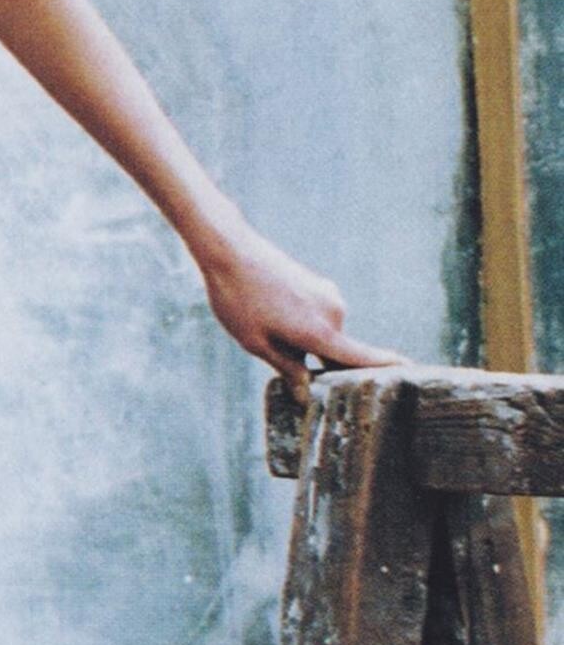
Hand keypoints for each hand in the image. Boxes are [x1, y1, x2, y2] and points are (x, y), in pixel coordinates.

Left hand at [196, 225, 398, 391]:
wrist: (229, 250)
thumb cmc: (238, 300)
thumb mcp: (257, 343)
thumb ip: (287, 368)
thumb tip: (306, 394)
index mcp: (321, 332)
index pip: (364, 357)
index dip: (389, 367)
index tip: (414, 372)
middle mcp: (334, 313)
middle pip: (339, 352)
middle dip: (319, 364)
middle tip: (284, 359)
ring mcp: (329, 296)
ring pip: (326, 333)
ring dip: (307, 341)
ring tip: (265, 327)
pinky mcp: (320, 285)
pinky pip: (319, 316)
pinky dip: (304, 324)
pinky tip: (271, 314)